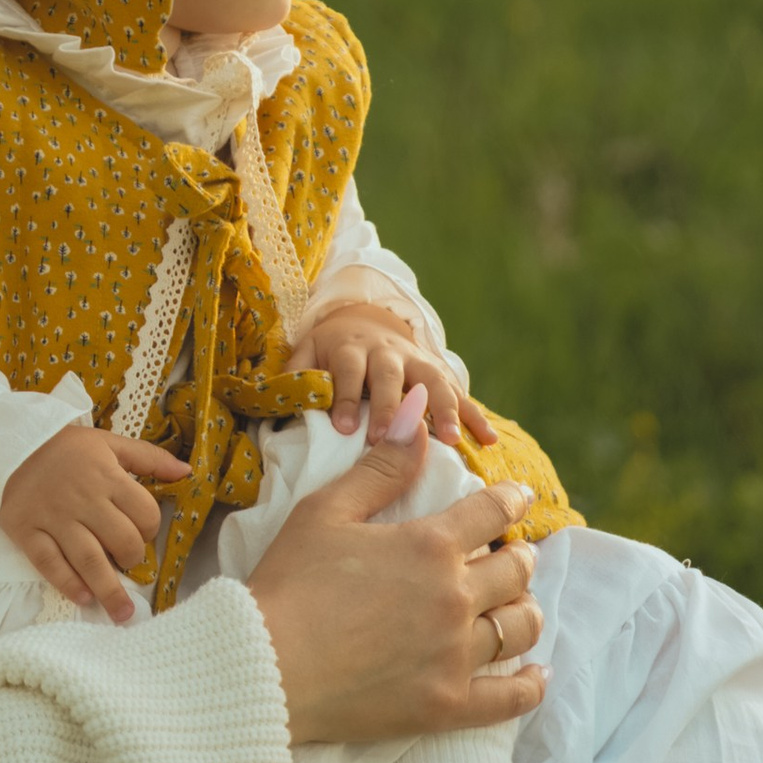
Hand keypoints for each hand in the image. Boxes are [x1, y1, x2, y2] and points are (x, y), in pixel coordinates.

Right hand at [0, 428, 184, 623]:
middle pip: (121, 541)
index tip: (141, 532)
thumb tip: (186, 472)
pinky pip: (50, 564)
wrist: (13, 445)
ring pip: (89, 560)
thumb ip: (150, 458)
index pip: (144, 514)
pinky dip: (68, 583)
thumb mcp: (110, 443)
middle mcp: (83, 500)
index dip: (150, 529)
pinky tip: (84, 597)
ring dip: (109, 590)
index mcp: (107, 477)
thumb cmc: (67, 449)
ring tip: (122, 613)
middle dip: (133, 558)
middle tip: (129, 561)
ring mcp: (54, 518)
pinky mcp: (27, 531)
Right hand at [244, 389, 546, 751]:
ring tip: (516, 606)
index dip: (510, 500)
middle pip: (515, 570)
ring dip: (524, 610)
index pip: (493, 512)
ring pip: (519, 626)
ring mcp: (456, 655)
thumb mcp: (326, 511)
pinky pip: (511, 697)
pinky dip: (529, 684)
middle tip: (509, 556)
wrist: (263, 668)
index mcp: (430, 545)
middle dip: (517, 556)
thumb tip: (418, 413)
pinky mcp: (448, 705)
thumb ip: (382, 466)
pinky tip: (535, 673)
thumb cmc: (288, 584)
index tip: (517, 498)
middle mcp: (455, 597)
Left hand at [294, 299, 494, 449]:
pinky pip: (460, 392)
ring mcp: (416, 360)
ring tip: (449, 440)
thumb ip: (296, 373)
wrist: (363, 321)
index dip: (346, 397)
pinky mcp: (437, 373)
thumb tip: (274, 393)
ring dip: (443, 409)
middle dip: (390, 405)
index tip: (343, 428)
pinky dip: (474, 416)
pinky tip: (487, 441)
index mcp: (351, 348)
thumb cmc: (329, 351)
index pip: (347, 370)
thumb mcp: (307, 354)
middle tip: (386, 439)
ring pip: (433, 381)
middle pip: (390, 374)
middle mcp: (386, 350)